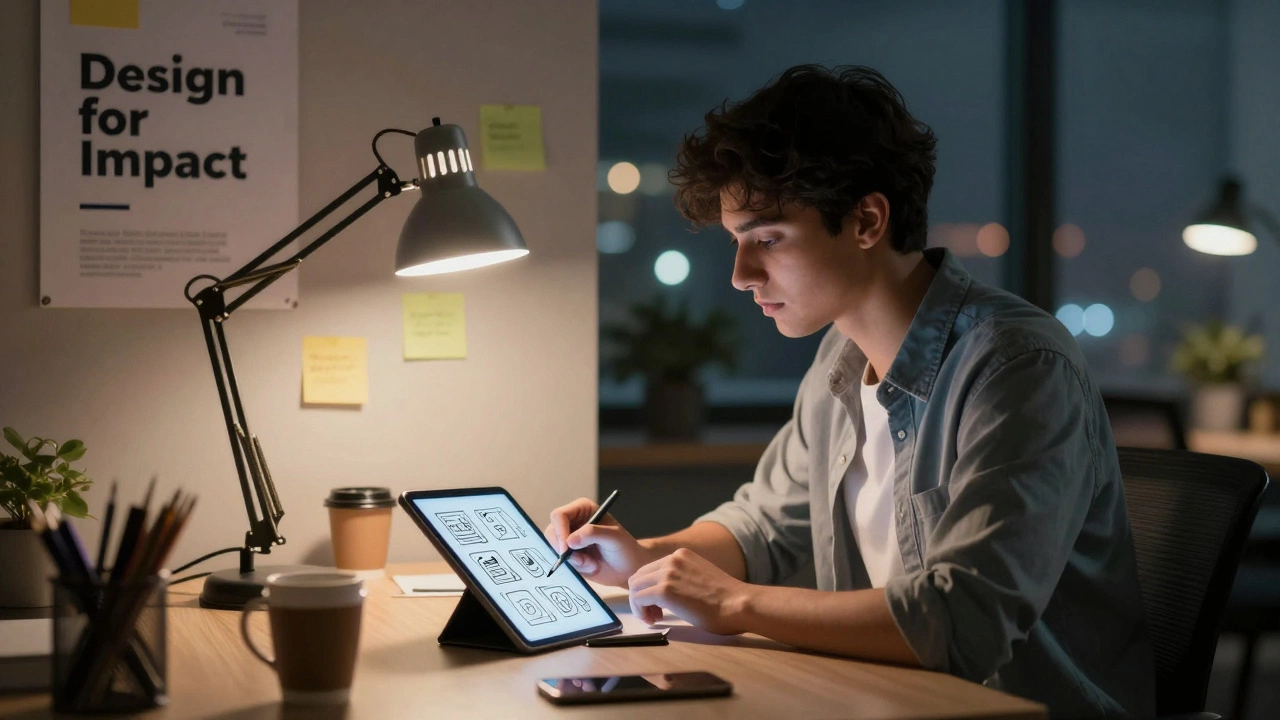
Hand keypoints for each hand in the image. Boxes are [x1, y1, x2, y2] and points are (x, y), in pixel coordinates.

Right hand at [545, 498, 655, 587]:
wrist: (629, 569)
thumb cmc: (625, 548)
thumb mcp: (613, 537)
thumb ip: (592, 534)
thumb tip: (569, 541)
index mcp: (582, 509)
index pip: (559, 516)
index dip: (559, 531)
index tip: (566, 549)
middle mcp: (572, 522)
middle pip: (551, 533)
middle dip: (564, 550)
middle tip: (581, 561)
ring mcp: (569, 539)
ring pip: (555, 549)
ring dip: (572, 561)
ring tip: (591, 564)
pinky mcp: (569, 555)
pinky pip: (561, 562)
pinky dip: (574, 568)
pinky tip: (590, 567)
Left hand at [628, 548, 749, 634]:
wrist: (738, 604)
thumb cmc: (727, 600)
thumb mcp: (701, 579)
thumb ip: (683, 579)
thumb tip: (668, 594)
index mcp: (681, 555)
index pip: (650, 569)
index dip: (648, 589)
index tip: (657, 606)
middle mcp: (672, 560)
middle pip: (638, 576)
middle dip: (640, 596)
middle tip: (653, 614)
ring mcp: (667, 573)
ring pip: (635, 587)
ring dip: (639, 605)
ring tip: (654, 618)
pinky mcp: (664, 590)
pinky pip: (638, 599)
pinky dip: (640, 611)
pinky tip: (653, 620)